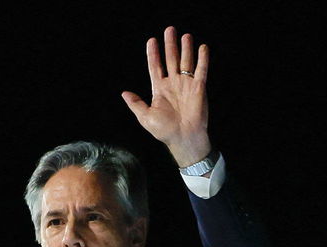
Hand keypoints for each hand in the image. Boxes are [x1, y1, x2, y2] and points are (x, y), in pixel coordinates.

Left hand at [121, 26, 212, 167]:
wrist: (183, 138)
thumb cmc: (164, 130)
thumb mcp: (145, 117)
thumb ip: (136, 104)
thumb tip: (124, 93)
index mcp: (160, 89)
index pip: (156, 67)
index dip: (153, 54)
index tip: (152, 41)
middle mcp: (173, 84)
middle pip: (171, 59)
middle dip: (170, 45)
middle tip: (169, 30)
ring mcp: (186, 84)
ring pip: (186, 62)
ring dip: (186, 48)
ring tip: (185, 35)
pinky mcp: (198, 88)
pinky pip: (201, 70)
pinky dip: (202, 59)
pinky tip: (202, 47)